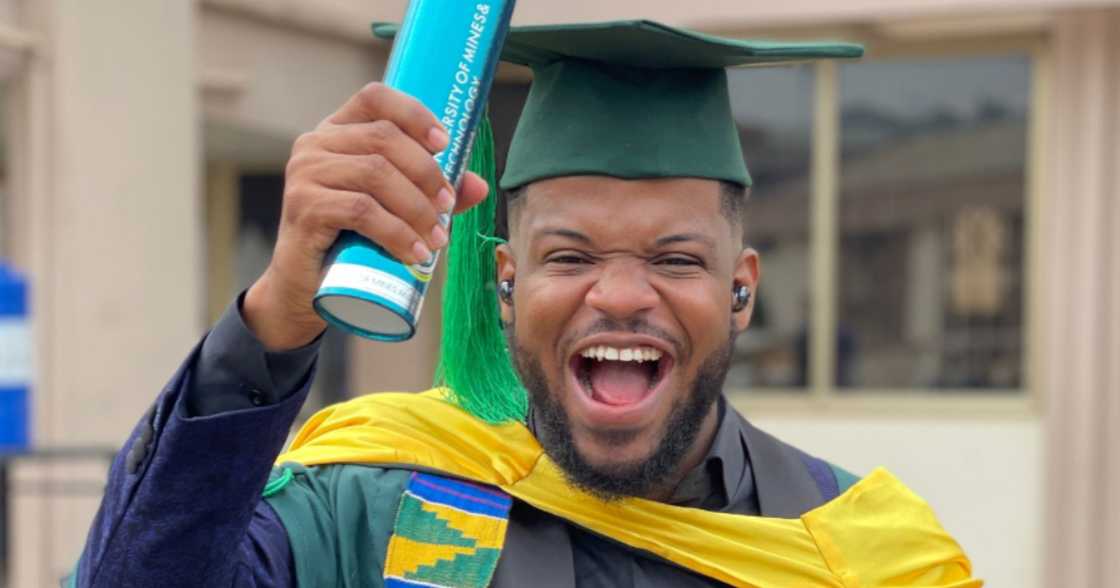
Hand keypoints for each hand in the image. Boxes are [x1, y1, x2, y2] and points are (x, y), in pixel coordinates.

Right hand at [243, 82, 489, 349]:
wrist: (305, 288)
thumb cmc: (351, 241)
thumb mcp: (395, 210)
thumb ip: (432, 193)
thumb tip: (480, 186)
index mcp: (338, 132)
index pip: (375, 98)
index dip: (414, 113)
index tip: (445, 143)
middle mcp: (315, 144)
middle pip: (384, 139)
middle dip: (427, 173)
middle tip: (448, 208)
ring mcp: (305, 174)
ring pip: (376, 174)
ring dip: (417, 208)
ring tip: (436, 240)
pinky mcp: (304, 208)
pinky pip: (361, 210)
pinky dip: (396, 232)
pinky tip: (413, 253)